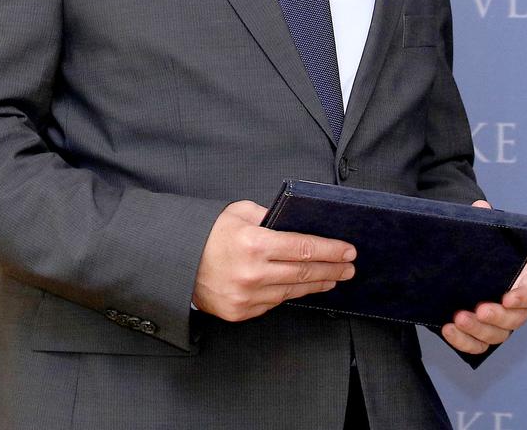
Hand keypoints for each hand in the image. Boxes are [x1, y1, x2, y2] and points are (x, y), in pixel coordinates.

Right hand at [192, 200, 355, 321]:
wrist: (176, 264)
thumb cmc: (209, 235)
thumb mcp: (239, 213)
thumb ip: (271, 215)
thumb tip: (298, 222)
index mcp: (254, 243)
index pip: (304, 248)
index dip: (330, 250)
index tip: (348, 251)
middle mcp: (253, 273)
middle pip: (304, 272)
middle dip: (332, 269)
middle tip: (349, 268)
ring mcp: (247, 296)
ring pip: (292, 291)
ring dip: (316, 284)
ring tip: (333, 278)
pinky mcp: (241, 312)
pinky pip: (274, 302)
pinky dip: (290, 293)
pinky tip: (302, 287)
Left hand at [440, 200, 526, 354]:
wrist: (459, 265)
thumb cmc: (479, 249)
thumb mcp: (481, 233)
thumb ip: (484, 221)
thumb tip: (481, 208)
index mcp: (522, 278)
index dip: (525, 296)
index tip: (508, 296)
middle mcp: (514, 303)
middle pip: (517, 318)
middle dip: (498, 316)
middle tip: (479, 308)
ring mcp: (498, 323)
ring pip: (497, 336)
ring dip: (478, 330)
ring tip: (458, 317)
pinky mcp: (479, 335)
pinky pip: (477, 347)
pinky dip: (464, 342)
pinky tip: (447, 329)